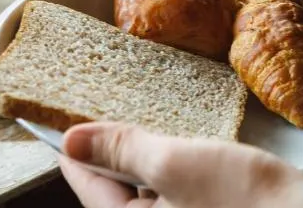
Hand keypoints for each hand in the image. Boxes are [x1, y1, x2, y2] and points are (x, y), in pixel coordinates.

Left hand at [60, 122, 302, 207]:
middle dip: (109, 146)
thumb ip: (121, 152)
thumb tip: (72, 140)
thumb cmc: (239, 198)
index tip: (63, 118)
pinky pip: (174, 180)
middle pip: (116, 185)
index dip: (75, 149)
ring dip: (140, 147)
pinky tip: (173, 131)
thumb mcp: (172, 166)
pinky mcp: (207, 206)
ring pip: (147, 181)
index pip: (88, 186)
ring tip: (131, 111)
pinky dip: (170, 154)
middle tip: (99, 105)